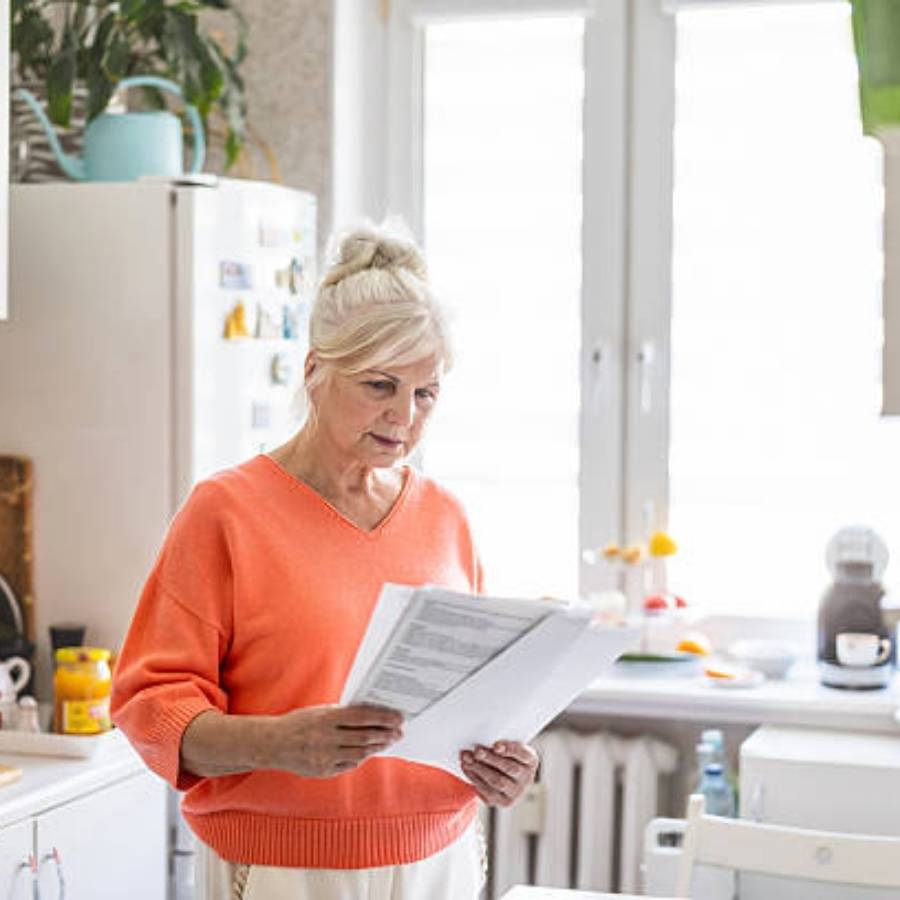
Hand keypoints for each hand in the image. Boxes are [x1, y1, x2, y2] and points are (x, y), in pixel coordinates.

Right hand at [267, 704, 403, 777]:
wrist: (273, 745)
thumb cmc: (299, 723)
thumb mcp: (319, 712)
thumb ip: (342, 714)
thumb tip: (370, 714)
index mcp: (326, 719)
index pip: (362, 717)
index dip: (383, 718)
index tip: (398, 717)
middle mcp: (326, 739)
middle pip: (364, 737)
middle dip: (385, 734)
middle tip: (399, 732)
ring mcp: (325, 757)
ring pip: (360, 753)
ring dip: (377, 747)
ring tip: (388, 741)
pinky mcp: (323, 771)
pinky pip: (349, 764)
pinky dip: (361, 757)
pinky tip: (369, 751)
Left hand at [459, 740, 537, 806]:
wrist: (502, 773)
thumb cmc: (504, 754)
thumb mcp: (506, 746)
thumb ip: (499, 744)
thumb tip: (483, 746)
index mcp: (531, 760)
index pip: (523, 754)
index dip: (510, 750)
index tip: (495, 745)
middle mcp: (527, 778)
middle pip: (510, 768)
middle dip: (491, 759)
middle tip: (477, 751)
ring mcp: (516, 792)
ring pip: (498, 782)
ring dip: (480, 769)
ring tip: (467, 759)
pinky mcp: (503, 802)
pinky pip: (488, 792)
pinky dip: (475, 779)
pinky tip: (467, 768)